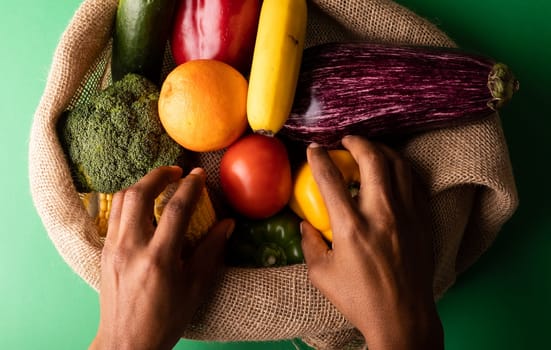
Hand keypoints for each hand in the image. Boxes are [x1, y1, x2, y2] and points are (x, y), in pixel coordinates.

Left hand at [90, 166, 233, 349]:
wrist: (126, 343)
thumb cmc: (165, 319)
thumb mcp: (196, 288)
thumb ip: (211, 252)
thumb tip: (227, 224)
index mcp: (159, 259)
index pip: (176, 209)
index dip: (190, 187)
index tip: (199, 175)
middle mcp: (132, 248)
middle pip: (140, 195)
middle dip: (160, 175)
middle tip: (176, 170)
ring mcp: (113, 248)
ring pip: (122, 200)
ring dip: (142, 184)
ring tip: (160, 182)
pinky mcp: (104, 252)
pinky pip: (113, 214)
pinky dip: (129, 200)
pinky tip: (142, 202)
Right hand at [301, 136, 442, 349]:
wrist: (403, 317)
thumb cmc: (359, 299)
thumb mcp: (322, 275)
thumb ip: (310, 244)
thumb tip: (306, 225)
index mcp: (351, 228)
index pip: (331, 179)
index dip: (319, 158)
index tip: (313, 149)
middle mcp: (381, 214)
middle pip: (372, 159)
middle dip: (357, 142)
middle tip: (346, 140)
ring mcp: (406, 215)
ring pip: (398, 165)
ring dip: (382, 150)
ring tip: (369, 150)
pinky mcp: (422, 220)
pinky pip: (415, 182)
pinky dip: (402, 168)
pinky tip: (393, 171)